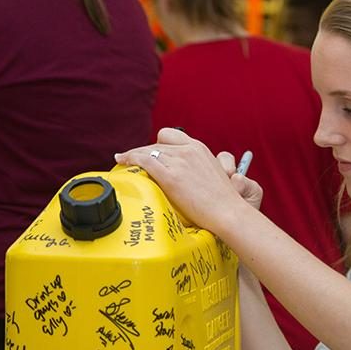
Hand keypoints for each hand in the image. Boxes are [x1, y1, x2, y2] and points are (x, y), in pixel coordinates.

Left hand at [114, 128, 261, 232]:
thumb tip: (184, 176)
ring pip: (147, 150)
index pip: (170, 136)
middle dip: (144, 151)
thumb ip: (197, 169)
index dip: (158, 145)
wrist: (229, 212)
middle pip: (156, 143)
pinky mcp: (171, 177)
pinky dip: (130, 158)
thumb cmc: (223, 201)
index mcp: (199, 148)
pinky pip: (144, 160)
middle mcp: (188, 150)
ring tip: (124, 161)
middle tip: (135, 161)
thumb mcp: (212, 175)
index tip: (153, 154)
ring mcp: (179, 162)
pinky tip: (121, 161)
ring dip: (134, 155)